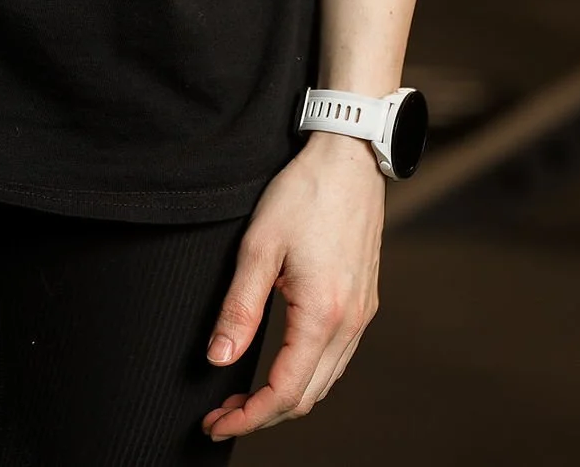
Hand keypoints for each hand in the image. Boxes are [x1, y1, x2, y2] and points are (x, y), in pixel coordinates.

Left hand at [200, 130, 383, 439]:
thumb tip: (217, 360)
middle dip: (262, 415)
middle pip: (307, 397)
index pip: (284, 392)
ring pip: (324, 381)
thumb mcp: (259, 246)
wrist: (351, 156)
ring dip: (285, 397)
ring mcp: (362, 314)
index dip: (248, 417)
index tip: (215, 423)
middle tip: (221, 413)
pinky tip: (281, 363)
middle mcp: (349, 324)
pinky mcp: (364, 302)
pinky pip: (337, 358)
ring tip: (244, 395)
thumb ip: (240, 308)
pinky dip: (307, 375)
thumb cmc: (304, 193)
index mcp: (322, 314)